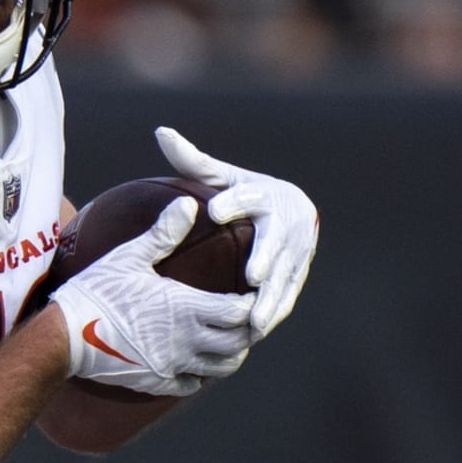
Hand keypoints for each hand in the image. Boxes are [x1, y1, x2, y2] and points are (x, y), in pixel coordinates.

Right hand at [50, 195, 255, 396]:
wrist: (65, 335)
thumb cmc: (97, 291)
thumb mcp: (129, 256)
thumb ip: (163, 233)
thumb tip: (188, 203)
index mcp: (184, 306)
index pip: (239, 312)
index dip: (251, 304)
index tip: (251, 294)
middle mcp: (185, 340)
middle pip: (239, 343)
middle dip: (248, 330)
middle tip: (248, 317)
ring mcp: (173, 364)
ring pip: (222, 368)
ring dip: (232, 354)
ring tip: (229, 339)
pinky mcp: (158, 382)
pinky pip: (193, 385)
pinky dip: (202, 375)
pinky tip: (197, 361)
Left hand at [155, 126, 318, 339]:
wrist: (292, 207)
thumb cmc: (242, 193)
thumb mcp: (221, 177)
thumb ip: (193, 161)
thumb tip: (161, 132)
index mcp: (263, 193)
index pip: (248, 195)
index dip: (233, 202)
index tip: (214, 210)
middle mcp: (286, 220)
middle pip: (277, 240)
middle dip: (267, 257)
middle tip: (254, 276)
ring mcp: (298, 248)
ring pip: (286, 274)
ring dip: (273, 297)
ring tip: (255, 319)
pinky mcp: (300, 270)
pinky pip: (288, 293)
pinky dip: (276, 311)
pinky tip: (259, 330)